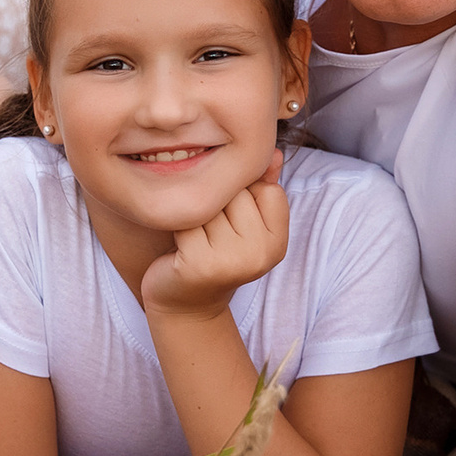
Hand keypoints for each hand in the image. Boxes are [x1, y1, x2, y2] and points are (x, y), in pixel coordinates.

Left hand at [139, 149, 289, 318]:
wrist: (185, 303)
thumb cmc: (214, 252)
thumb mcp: (245, 221)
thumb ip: (261, 186)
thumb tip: (273, 151)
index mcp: (279, 242)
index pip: (266, 187)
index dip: (243, 195)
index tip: (232, 221)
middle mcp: (261, 254)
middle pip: (236, 192)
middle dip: (216, 202)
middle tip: (210, 232)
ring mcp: (231, 261)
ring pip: (209, 203)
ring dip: (195, 213)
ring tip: (196, 237)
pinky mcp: (199, 264)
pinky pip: (185, 219)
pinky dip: (177, 226)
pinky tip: (179, 246)